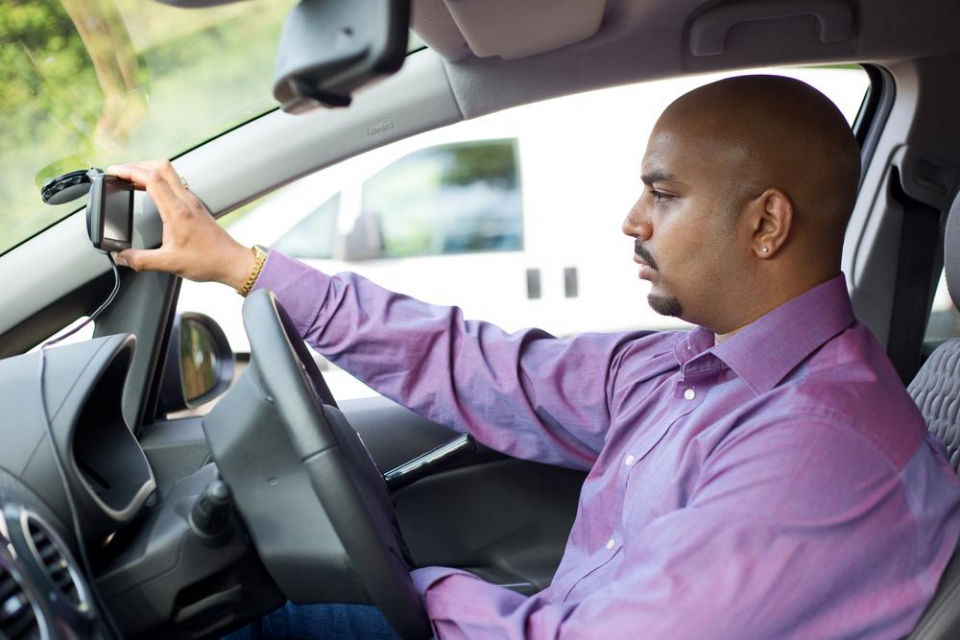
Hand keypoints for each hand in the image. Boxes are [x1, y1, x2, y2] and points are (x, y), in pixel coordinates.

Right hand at [107, 160, 255, 288]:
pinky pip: (175, 184)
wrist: (231, 262)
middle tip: (120, 173)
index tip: (114, 172)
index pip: (152, 178)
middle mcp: (186, 201)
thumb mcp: (169, 264)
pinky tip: (150, 191)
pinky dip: (158, 181)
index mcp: (178, 211)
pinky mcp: (195, 206)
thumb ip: (141, 260)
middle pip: (161, 167)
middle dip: (138, 165)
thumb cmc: (208, 261)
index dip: (130, 170)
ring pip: (169, 173)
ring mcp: (192, 201)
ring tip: (131, 179)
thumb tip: (121, 257)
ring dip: (149, 171)